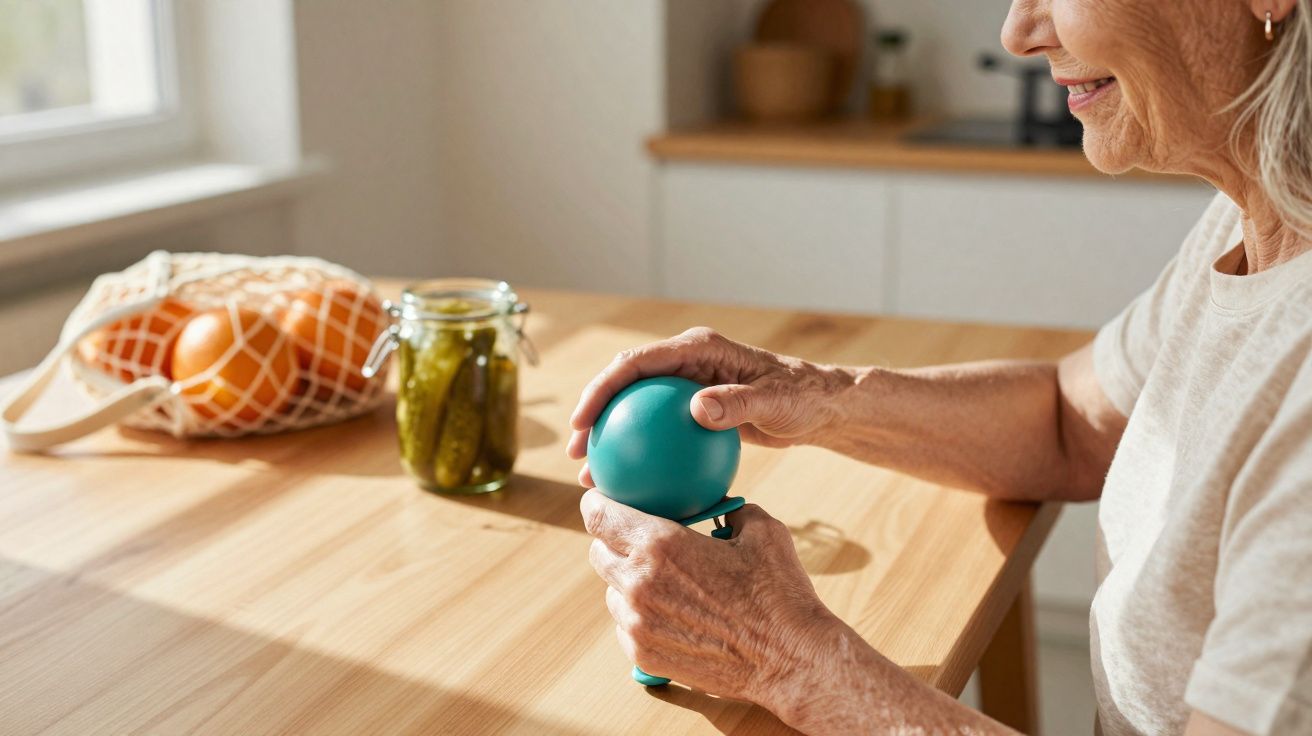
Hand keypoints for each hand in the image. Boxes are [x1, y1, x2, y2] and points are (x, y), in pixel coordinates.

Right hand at [566, 327, 849, 485]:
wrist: (821, 407)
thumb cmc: (802, 399)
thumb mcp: (774, 402)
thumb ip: (737, 403)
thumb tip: (696, 408)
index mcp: (697, 348)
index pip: (636, 363)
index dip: (603, 387)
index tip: (583, 420)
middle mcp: (685, 362)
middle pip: (625, 384)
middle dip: (593, 414)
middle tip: (577, 452)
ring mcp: (687, 386)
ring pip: (636, 411)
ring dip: (612, 440)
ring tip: (592, 476)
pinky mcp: (694, 409)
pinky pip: (658, 431)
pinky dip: (643, 456)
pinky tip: (633, 489)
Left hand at [581, 489, 839, 715]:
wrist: (790, 659)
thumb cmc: (778, 593)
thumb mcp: (761, 531)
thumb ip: (730, 509)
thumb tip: (719, 504)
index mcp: (660, 545)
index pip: (599, 515)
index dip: (595, 502)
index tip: (601, 500)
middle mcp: (639, 583)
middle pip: (598, 551)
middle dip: (611, 540)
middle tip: (634, 538)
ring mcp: (638, 623)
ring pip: (612, 590)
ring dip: (628, 581)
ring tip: (662, 581)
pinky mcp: (644, 655)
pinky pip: (625, 625)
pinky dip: (640, 615)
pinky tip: (671, 612)